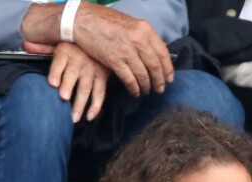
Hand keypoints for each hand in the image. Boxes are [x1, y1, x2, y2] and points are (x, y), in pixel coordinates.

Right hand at [21, 2, 173, 96]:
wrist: (81, 20)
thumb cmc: (105, 21)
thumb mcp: (130, 24)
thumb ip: (143, 37)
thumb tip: (155, 53)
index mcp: (144, 29)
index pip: (163, 53)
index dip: (168, 69)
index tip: (169, 79)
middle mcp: (138, 40)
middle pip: (155, 67)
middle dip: (159, 81)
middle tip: (160, 89)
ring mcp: (126, 51)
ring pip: (143, 75)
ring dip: (146, 86)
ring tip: (146, 91)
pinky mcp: (115, 61)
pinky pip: (130, 80)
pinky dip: (134, 88)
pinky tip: (135, 92)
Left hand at [25, 41, 108, 122]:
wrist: (98, 38)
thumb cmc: (73, 44)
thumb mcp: (57, 42)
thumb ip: (42, 47)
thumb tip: (25, 45)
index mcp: (66, 51)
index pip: (60, 61)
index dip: (56, 72)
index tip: (52, 83)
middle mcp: (80, 61)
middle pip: (73, 75)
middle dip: (68, 86)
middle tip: (63, 98)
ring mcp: (92, 70)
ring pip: (86, 88)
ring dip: (80, 103)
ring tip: (74, 117)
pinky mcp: (102, 78)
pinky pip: (100, 94)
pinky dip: (96, 106)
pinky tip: (89, 117)